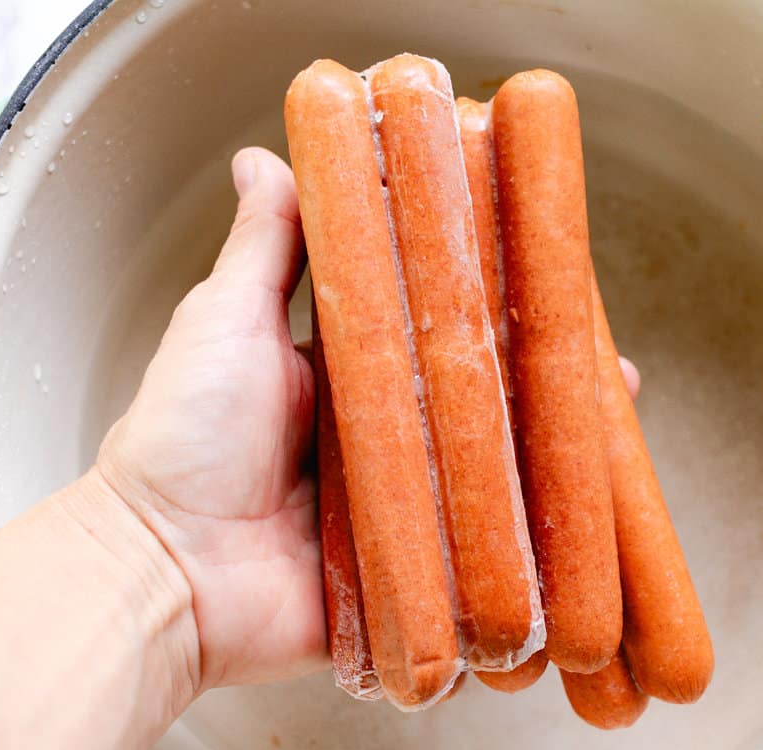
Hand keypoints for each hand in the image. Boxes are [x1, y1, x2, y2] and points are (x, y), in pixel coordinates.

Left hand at [91, 146, 644, 694]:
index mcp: (346, 382)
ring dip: (541, 466)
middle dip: (534, 394)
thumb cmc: (182, 440)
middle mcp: (377, 445)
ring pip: (483, 485)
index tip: (536, 287)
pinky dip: (517, 551)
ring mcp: (393, 513)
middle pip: (471, 413)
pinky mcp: (400, 578)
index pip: (432, 337)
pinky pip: (469, 563)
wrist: (162, 569)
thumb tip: (265, 157)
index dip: (484, 316)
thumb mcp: (225, 322)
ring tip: (600, 441)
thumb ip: (264, 247)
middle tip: (596, 370)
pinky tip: (570, 530)